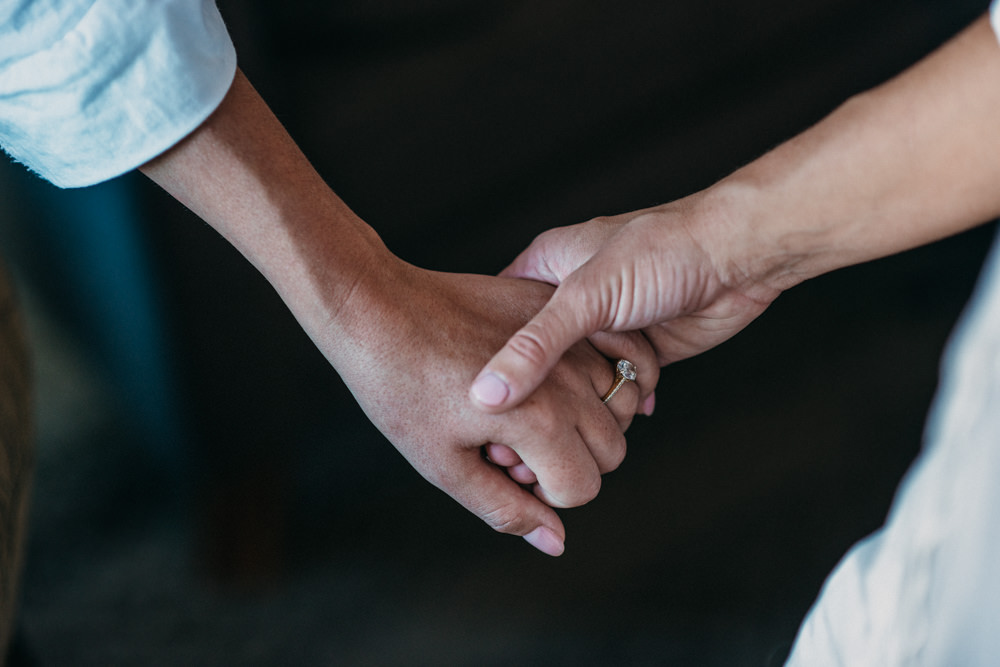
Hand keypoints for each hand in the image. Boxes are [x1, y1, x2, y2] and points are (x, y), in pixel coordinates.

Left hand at [320, 259, 656, 555]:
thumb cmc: (399, 389)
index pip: (584, 487)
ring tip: (522, 407)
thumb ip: (506, 508)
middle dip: (572, 460)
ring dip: (582, 417)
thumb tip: (556, 541)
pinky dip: (581, 375)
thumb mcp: (444, 465)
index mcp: (539, 422)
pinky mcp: (553, 307)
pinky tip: (533, 374)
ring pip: (616, 401)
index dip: (545, 493)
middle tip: (511, 442)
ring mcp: (564, 337)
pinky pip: (598, 354)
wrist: (376, 310)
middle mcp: (567, 379)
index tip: (503, 468)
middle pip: (611, 449)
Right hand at [469, 196, 781, 411]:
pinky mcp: (639, 349)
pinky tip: (634, 409)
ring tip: (597, 418)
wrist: (741, 257)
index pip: (495, 323)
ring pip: (579, 381)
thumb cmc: (665, 251)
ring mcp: (606, 327)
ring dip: (592, 402)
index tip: (483, 410)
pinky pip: (617, 387)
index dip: (487, 365)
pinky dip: (626, 401)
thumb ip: (535, 348)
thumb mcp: (587, 297)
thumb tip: (486, 394)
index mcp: (544, 267)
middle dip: (543, 398)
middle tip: (537, 435)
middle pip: (538, 361)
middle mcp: (570, 298)